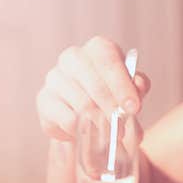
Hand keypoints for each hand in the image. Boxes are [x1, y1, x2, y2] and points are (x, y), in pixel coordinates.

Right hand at [36, 36, 150, 141]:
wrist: (88, 115)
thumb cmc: (113, 95)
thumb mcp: (131, 89)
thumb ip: (138, 86)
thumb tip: (138, 86)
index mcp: (98, 48)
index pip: (108, 60)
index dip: (122, 86)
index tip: (133, 108)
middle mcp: (73, 57)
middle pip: (94, 83)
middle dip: (111, 108)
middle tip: (122, 127)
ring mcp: (55, 77)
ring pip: (81, 103)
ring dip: (99, 123)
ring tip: (110, 133)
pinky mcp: (44, 100)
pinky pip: (67, 118)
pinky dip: (82, 130)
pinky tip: (90, 133)